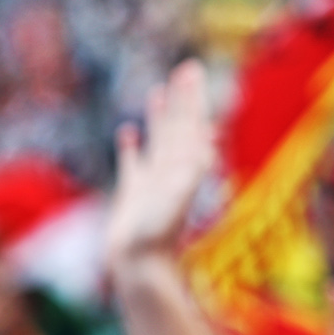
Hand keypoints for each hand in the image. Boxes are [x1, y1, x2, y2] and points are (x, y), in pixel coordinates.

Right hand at [107, 60, 214, 267]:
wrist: (138, 266)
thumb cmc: (155, 237)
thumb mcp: (176, 201)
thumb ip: (190, 173)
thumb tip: (206, 145)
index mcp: (182, 167)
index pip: (189, 123)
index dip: (191, 97)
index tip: (191, 71)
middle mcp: (171, 170)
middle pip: (178, 125)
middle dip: (182, 98)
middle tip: (185, 69)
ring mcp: (152, 181)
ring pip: (158, 141)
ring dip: (160, 117)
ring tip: (158, 91)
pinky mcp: (132, 194)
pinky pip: (132, 163)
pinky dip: (130, 147)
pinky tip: (128, 132)